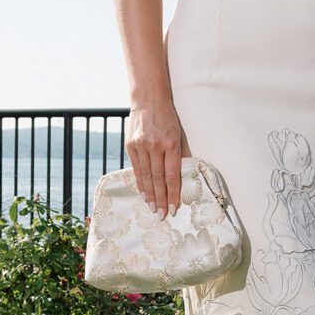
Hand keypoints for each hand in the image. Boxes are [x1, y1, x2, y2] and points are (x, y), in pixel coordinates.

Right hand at [125, 99, 181, 218]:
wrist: (148, 100)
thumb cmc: (169, 119)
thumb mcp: (180, 135)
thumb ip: (182, 155)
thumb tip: (184, 177)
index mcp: (171, 144)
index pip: (172, 175)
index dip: (173, 194)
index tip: (174, 208)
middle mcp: (155, 146)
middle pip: (158, 179)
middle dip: (161, 199)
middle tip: (162, 215)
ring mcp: (141, 146)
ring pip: (146, 176)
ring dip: (150, 195)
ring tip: (153, 208)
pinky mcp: (130, 145)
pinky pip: (136, 169)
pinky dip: (140, 183)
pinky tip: (144, 194)